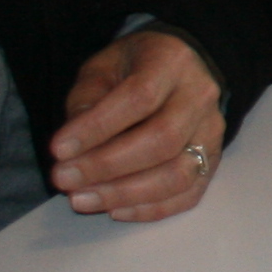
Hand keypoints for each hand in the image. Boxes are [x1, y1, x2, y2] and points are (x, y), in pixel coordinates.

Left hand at [50, 26, 224, 219]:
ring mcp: (212, 132)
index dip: (97, 127)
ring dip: (126, 194)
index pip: (139, 97)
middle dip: (107, 166)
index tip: (58, 149)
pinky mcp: (213, 161)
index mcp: (172, 62)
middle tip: (65, 179)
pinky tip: (114, 210)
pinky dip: (150, 209)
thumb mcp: (102, 68)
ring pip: (179, 174)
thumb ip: (86, 101)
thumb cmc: (134, 68)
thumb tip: (72, 149)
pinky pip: (188, 195)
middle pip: (162, 140)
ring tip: (82, 199)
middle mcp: (200, 96)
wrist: (181, 68)